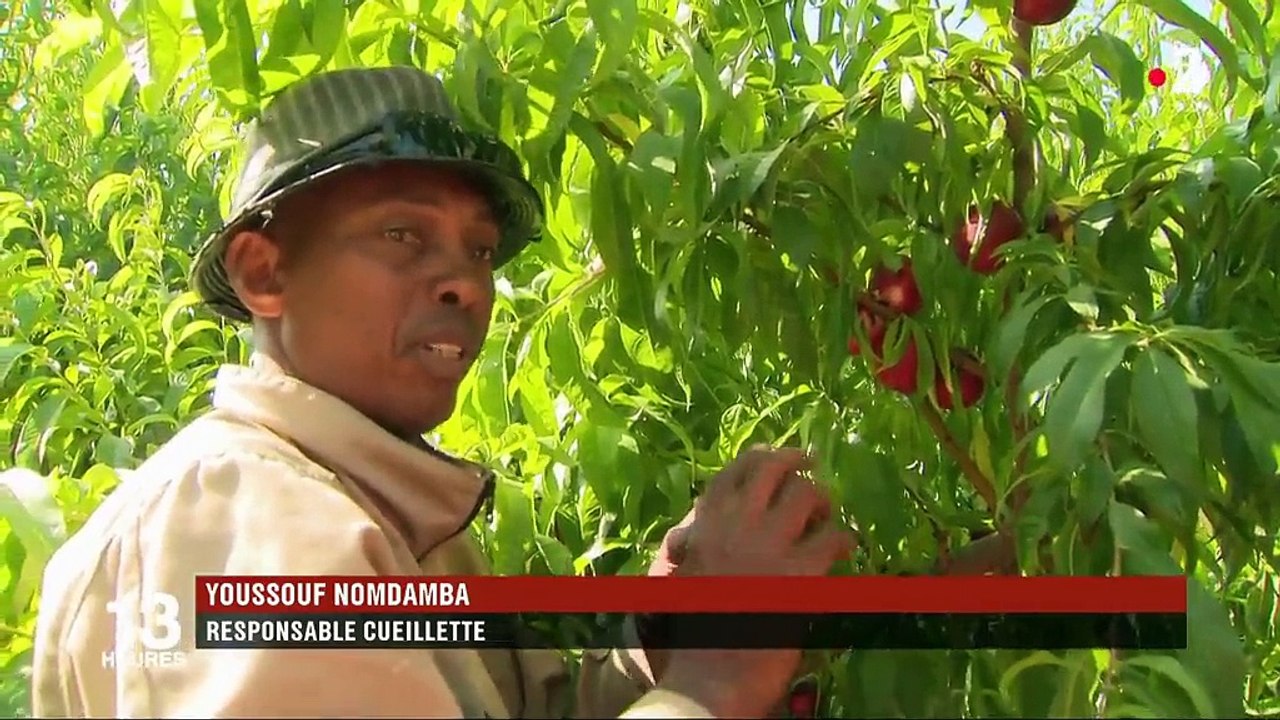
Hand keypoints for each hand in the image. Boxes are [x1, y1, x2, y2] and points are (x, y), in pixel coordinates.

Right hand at [654, 446, 851, 717]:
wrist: (710, 673)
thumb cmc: (692, 629)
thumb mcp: (683, 574)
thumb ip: (694, 544)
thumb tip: (690, 531)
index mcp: (706, 523)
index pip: (738, 469)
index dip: (764, 455)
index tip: (779, 455)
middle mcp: (738, 522)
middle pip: (775, 468)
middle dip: (799, 462)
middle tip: (814, 467)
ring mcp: (770, 544)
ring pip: (808, 495)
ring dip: (823, 503)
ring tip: (826, 520)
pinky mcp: (801, 573)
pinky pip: (834, 538)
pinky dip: (844, 539)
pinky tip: (844, 551)